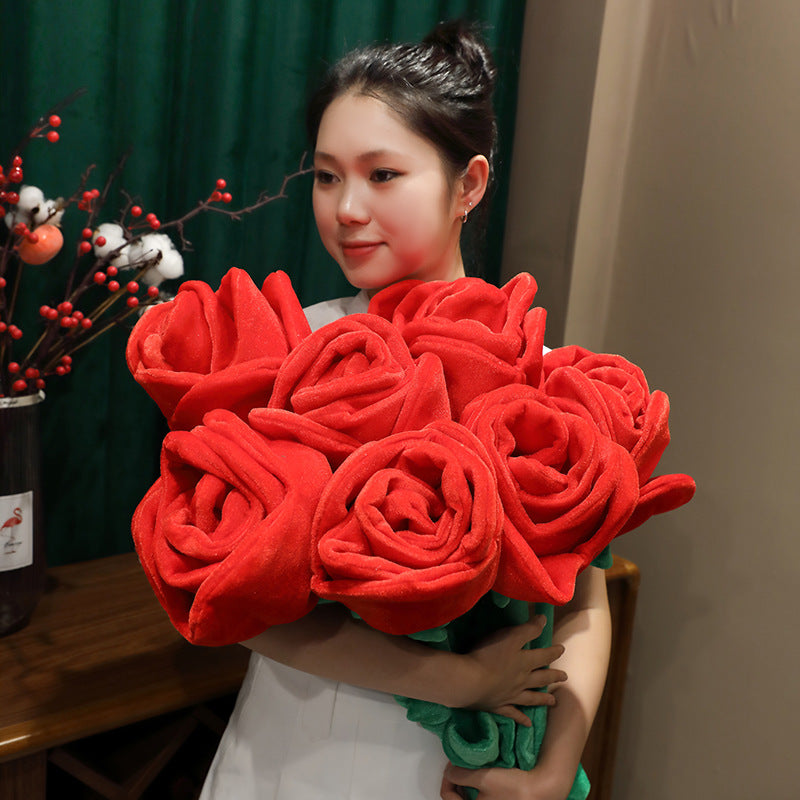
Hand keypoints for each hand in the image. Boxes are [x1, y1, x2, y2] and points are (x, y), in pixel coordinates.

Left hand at [440, 762, 571, 799]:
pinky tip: (486, 776)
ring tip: (474, 769)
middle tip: (462, 764)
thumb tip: (450, 771)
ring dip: (468, 783)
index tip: (453, 763)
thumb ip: (461, 775)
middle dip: (458, 780)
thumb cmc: (514, 788)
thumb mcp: (484, 777)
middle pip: (458, 797)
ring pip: (469, 796)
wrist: (541, 790)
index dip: (447, 776)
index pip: (447, 796)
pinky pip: (481, 796)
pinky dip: (479, 786)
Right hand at [461, 616, 566, 725]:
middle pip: (540, 678)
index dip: (553, 652)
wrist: (469, 681)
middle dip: (553, 676)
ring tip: (553, 702)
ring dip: (543, 699)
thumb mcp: (509, 637)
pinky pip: (513, 714)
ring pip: (531, 698)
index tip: (562, 649)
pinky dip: (521, 719)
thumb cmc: (487, 655)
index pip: (543, 656)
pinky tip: (528, 724)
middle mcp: (521, 680)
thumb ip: (527, 629)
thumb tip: (544, 620)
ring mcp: (510, 695)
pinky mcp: (497, 706)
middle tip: (565, 677)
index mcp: (524, 662)